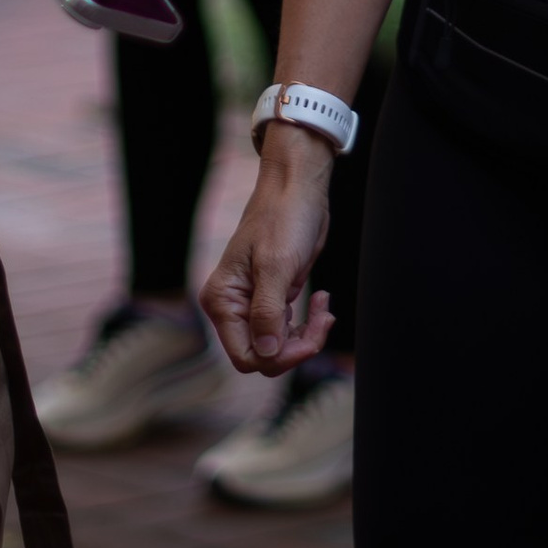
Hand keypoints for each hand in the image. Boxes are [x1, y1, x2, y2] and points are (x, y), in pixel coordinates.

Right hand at [202, 139, 336, 373]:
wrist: (297, 190)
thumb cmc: (283, 218)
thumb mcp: (276, 265)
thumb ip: (267, 313)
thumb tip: (265, 354)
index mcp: (223, 300)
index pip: (245, 356)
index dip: (278, 357)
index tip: (309, 338)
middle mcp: (232, 307)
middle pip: (263, 355)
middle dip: (296, 347)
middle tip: (323, 319)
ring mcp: (252, 305)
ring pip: (277, 347)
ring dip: (306, 336)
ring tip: (324, 310)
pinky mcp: (272, 300)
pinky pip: (287, 331)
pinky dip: (308, 325)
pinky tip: (321, 302)